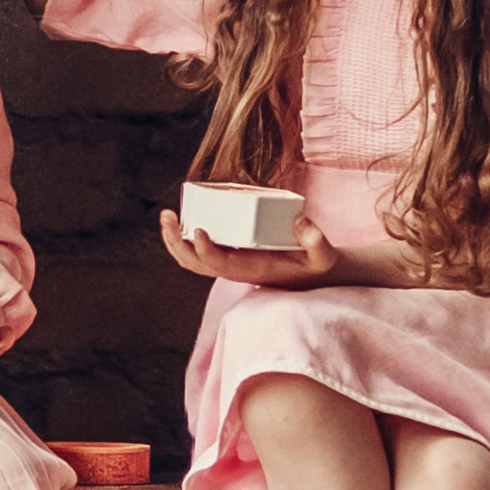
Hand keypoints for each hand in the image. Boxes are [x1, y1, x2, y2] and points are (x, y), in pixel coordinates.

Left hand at [159, 205, 339, 288]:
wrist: (310, 274)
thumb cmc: (313, 263)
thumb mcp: (322, 254)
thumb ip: (315, 239)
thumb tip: (298, 219)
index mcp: (251, 269)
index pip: (221, 263)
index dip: (207, 250)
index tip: (199, 230)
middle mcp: (233, 268)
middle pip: (194, 263)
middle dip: (176, 242)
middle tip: (167, 215)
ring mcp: (227, 263)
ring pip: (191, 259)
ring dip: (174, 240)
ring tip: (167, 216)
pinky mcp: (227, 255)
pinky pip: (197, 252)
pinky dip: (184, 238)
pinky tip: (181, 219)